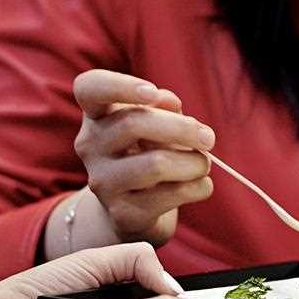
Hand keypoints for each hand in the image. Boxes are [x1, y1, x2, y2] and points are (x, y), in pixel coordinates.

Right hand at [73, 69, 215, 244]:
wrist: (134, 211)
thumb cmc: (149, 155)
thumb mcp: (157, 126)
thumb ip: (163, 109)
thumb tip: (170, 103)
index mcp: (97, 115)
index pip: (90, 88)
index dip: (120, 86)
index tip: (152, 93)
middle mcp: (90, 146)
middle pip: (134, 123)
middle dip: (183, 128)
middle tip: (208, 138)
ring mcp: (103, 182)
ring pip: (156, 163)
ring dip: (194, 162)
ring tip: (203, 165)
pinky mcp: (122, 213)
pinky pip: (171, 194)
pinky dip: (198, 187)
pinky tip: (202, 185)